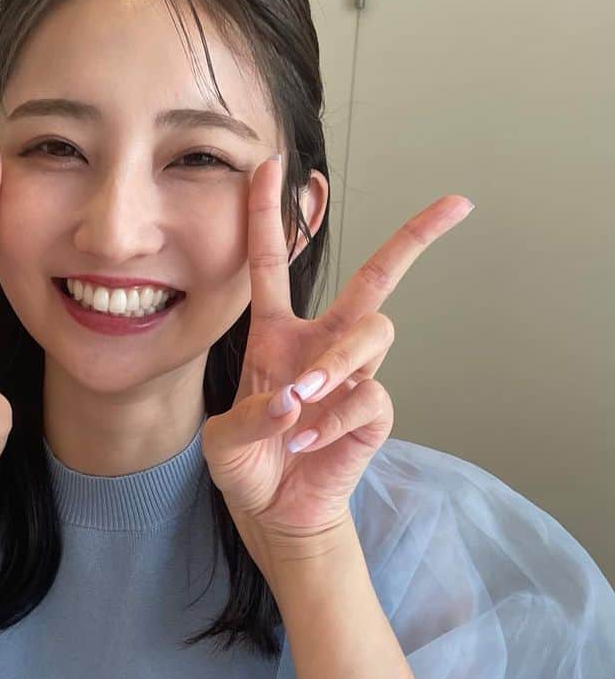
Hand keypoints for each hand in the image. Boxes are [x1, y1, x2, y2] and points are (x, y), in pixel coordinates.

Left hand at [201, 155, 473, 563]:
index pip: (271, 265)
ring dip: (338, 362)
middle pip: (377, 278)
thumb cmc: (246, 466)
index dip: (266, 215)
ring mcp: (352, 377)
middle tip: (454, 205)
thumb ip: (251, 417)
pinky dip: (331, 420)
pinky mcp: (372, 413)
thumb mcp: (224, 441)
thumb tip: (295, 399)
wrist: (272, 513)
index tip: (271, 165)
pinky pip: (367, 397)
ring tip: (303, 399)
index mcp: (276, 337)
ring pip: (373, 334)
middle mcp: (321, 346)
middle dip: (415, 237)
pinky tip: (305, 443)